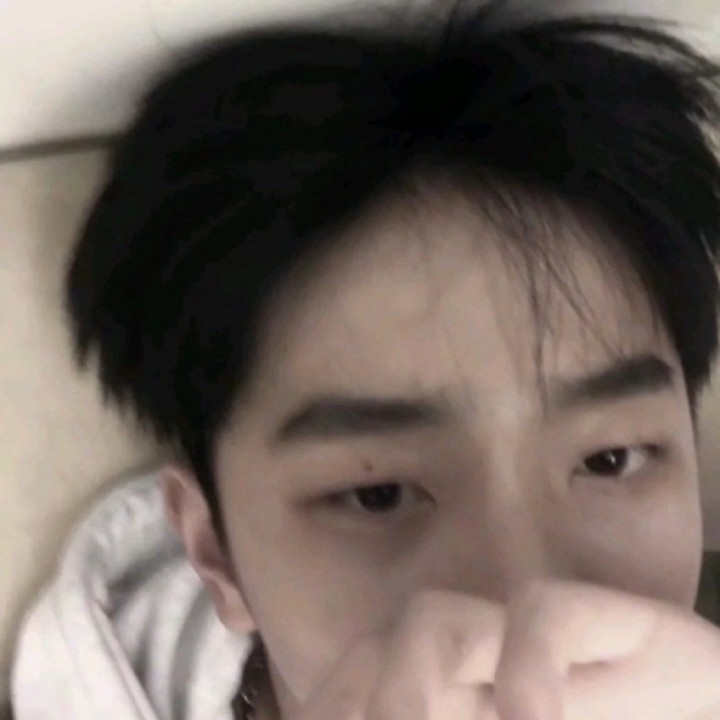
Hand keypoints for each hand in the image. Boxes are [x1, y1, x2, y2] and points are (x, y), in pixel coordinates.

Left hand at [290, 581, 719, 719]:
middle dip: (349, 700)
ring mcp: (532, 634)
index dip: (326, 708)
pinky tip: (533, 719)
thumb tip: (404, 718)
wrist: (707, 707)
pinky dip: (528, 669)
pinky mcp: (607, 615)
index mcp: (455, 697)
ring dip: (409, 684)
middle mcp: (480, 660)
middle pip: (375, 649)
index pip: (358, 686)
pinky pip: (541, 615)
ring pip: (434, 618)